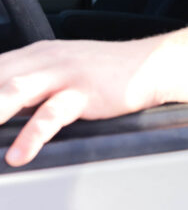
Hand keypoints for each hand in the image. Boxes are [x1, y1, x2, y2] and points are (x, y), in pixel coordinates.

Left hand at [0, 37, 162, 166]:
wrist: (150, 63)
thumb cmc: (105, 73)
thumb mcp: (59, 72)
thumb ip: (27, 88)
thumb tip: (4, 111)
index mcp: (31, 55)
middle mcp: (41, 60)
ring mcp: (62, 73)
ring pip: (13, 89)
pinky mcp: (83, 90)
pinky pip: (52, 113)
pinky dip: (32, 135)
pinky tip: (18, 154)